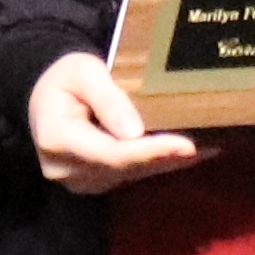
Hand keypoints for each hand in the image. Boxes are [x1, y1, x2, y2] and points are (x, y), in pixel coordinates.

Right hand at [28, 53, 201, 192]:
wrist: (43, 97)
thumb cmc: (64, 77)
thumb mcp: (83, 72)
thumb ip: (108, 99)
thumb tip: (134, 132)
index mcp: (57, 139)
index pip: (111, 152)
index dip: (150, 151)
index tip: (186, 145)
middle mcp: (65, 169)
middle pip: (125, 167)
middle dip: (167, 156)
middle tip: (211, 145)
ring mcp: (78, 180)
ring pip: (131, 174)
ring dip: (167, 162)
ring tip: (209, 147)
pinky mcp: (93, 182)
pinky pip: (129, 175)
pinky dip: (157, 163)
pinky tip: (185, 154)